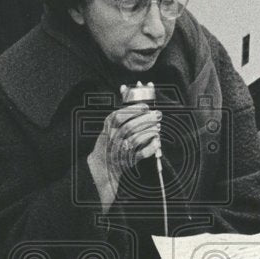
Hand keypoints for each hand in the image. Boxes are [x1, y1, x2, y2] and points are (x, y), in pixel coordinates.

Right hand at [87, 86, 161, 208]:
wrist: (102, 166)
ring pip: (135, 140)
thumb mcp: (109, 127)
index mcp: (107, 129)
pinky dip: (150, 148)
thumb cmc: (109, 143)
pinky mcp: (126, 162)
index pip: (118, 116)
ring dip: (149, 132)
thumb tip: (129, 92)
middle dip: (146, 120)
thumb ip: (120, 113)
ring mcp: (118, 152)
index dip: (133, 110)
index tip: (146, 106)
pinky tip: (156, 142)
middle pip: (129, 127)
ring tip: (158, 127)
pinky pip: (140, 154)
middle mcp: (111, 140)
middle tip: (157, 115)